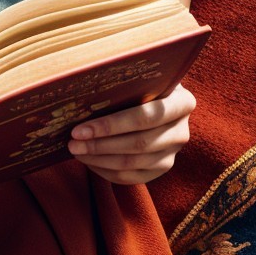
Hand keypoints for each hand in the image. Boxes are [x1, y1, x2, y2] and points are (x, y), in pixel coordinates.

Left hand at [66, 83, 194, 185]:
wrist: (157, 100)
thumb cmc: (142, 84)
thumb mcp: (140, 77)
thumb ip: (124, 80)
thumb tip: (82, 83)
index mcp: (182, 103)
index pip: (145, 117)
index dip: (111, 125)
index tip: (79, 129)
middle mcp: (181, 131)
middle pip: (138, 144)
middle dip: (100, 145)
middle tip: (72, 142)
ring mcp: (173, 153)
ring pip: (132, 163)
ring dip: (99, 159)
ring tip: (75, 151)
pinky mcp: (161, 169)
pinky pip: (131, 177)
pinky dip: (106, 171)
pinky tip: (88, 161)